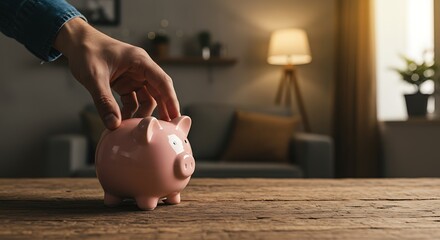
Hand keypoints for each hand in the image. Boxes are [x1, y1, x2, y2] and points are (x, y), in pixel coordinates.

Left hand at [54, 18, 179, 129]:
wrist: (76, 42)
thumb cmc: (87, 51)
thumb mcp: (94, 77)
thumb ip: (104, 101)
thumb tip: (113, 124)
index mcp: (140, 61)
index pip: (162, 82)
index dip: (171, 99)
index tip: (176, 116)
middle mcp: (141, 69)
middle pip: (158, 91)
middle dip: (162, 109)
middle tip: (166, 128)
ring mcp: (133, 76)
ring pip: (146, 98)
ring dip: (142, 112)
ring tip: (137, 128)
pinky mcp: (125, 83)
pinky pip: (133, 100)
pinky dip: (130, 111)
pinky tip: (122, 121)